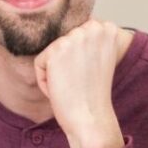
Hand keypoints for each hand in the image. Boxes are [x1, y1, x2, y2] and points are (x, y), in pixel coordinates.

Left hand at [33, 20, 132, 147]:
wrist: (91, 119)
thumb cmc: (93, 95)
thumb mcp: (99, 59)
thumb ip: (88, 40)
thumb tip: (68, 34)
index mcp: (107, 28)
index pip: (77, 34)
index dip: (80, 59)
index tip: (91, 74)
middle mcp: (93, 28)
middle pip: (63, 42)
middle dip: (67, 64)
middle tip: (81, 82)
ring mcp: (74, 38)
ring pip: (51, 53)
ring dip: (56, 73)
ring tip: (73, 86)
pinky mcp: (56, 51)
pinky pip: (40, 64)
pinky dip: (45, 81)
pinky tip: (62, 90)